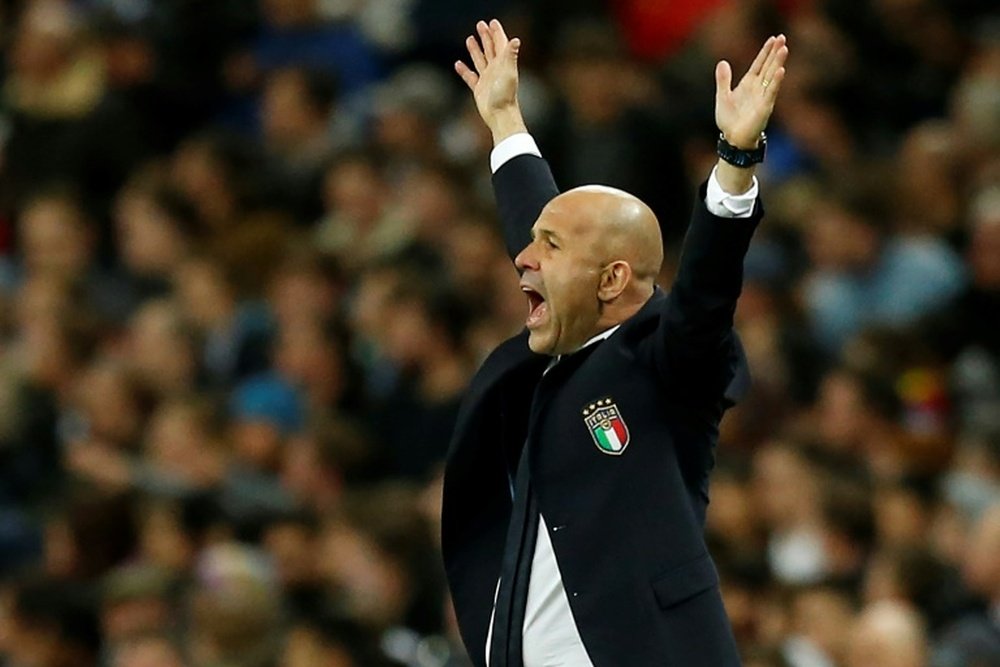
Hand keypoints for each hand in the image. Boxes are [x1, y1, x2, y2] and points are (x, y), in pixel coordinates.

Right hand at [455, 19, 526, 142]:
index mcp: (503, 64)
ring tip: (469, 39)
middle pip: (490, 49)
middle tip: (480, 24)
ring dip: (475, 50)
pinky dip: (464, 70)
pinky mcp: (479, 89)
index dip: (496, 33)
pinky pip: (470, 77)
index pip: (500, 44)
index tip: (492, 22)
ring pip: (480, 60)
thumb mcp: (508, 73)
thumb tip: (516, 40)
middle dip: (486, 37)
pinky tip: (458, 64)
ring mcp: (487, 79)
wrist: (500, 116)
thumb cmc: (505, 96)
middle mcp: (496, 70)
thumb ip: (511, 55)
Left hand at [715, 35, 787, 148]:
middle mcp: (758, 88)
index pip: (759, 64)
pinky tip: (781, 71)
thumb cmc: (729, 120)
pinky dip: (776, 82)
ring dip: (778, 63)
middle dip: (775, 52)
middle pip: (768, 66)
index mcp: (748, 84)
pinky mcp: (765, 107)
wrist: (732, 139)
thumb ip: (723, 80)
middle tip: (783, 37)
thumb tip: (722, 62)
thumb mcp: (722, 96)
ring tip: (784, 48)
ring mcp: (763, 97)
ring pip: (772, 76)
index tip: (773, 38)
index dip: (765, 51)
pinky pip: (771, 93)